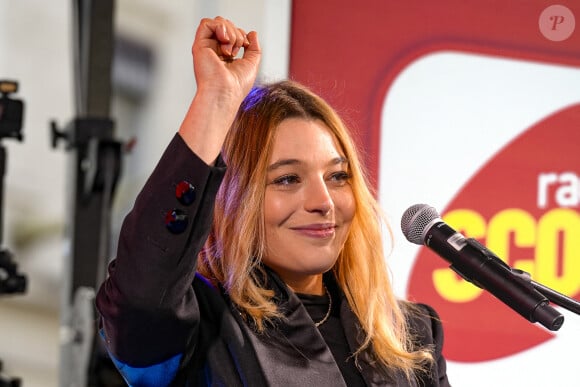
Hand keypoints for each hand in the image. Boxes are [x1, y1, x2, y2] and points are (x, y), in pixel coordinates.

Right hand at [178, 17, 260, 164]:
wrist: (225, 93)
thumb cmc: (237, 85)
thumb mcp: (252, 63)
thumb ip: (253, 48)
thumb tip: (252, 33)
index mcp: (224, 56)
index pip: (232, 33)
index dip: (242, 35)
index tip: (245, 47)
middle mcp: (214, 51)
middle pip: (226, 25)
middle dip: (237, 33)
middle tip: (236, 51)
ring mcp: (206, 48)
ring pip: (218, 22)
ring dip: (231, 32)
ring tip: (230, 50)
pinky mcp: (199, 46)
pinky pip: (206, 23)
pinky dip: (220, 27)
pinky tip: (224, 41)